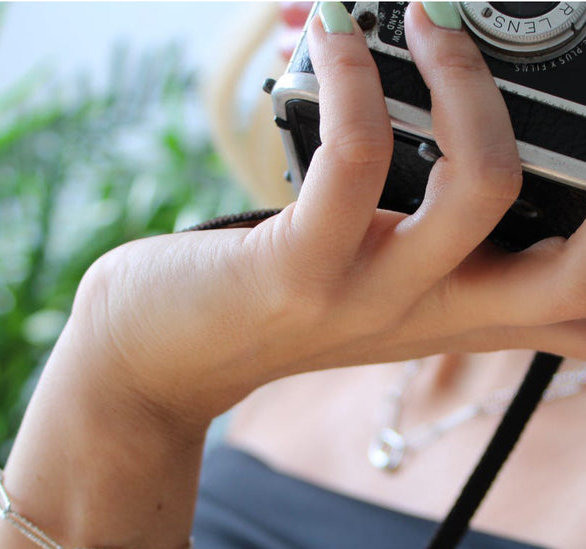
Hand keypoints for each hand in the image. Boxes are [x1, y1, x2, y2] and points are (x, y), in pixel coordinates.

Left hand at [74, 2, 585, 429]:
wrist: (161, 358)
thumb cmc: (268, 301)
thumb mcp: (374, 281)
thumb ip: (432, 244)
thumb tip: (463, 161)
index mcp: (460, 312)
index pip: (578, 313)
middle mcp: (434, 313)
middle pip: (576, 277)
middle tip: (571, 96)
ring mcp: (370, 297)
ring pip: (485, 188)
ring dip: (469, 80)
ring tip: (433, 21)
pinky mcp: (300, 272)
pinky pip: (358, 155)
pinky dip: (356, 76)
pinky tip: (336, 33)